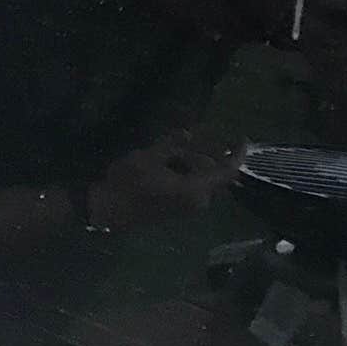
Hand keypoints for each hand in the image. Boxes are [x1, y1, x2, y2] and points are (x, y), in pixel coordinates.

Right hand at [88, 129, 244, 232]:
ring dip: (192, 160)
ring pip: (199, 178)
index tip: (243, 138)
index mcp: (195, 191)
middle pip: (212, 173)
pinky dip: (185, 170)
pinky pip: (189, 185)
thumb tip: (190, 133)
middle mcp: (195, 202)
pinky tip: (170, 158)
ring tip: (176, 143)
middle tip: (194, 134)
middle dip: (206, 152)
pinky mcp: (173, 209)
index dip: (238, 154)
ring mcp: (184, 208)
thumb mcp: (152, 155)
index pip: (227, 173)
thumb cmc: (129, 183)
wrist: (103, 212)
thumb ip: (175, 143)